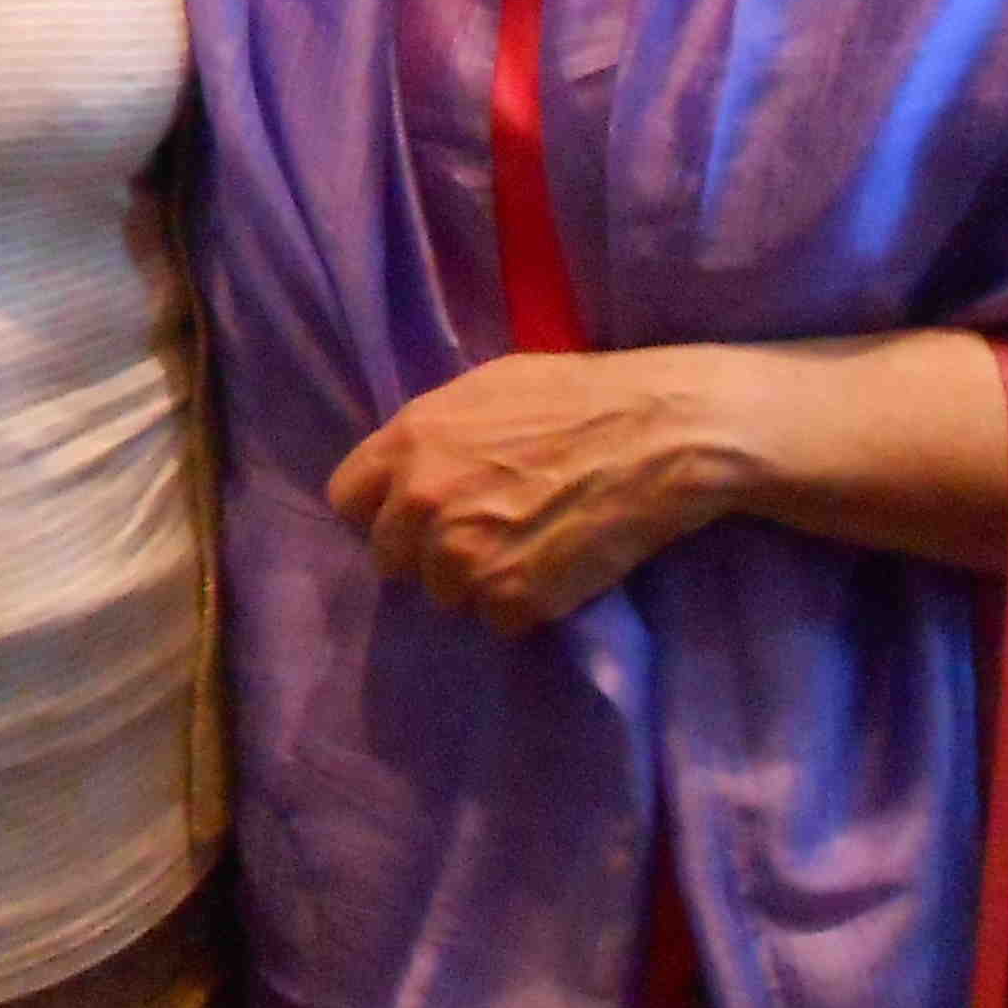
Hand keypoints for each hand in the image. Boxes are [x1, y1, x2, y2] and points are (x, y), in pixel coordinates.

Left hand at [325, 350, 728, 631]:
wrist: (660, 432)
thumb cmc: (582, 396)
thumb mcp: (488, 388)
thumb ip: (435, 433)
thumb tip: (410, 467)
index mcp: (410, 440)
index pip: (347, 500)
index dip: (379, 511)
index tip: (412, 515)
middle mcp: (422, 500)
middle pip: (391, 558)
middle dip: (428, 552)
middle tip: (484, 535)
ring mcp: (463, 554)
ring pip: (445, 593)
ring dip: (480, 581)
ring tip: (532, 547)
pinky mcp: (510, 597)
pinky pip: (497, 618)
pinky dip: (525, 604)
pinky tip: (558, 568)